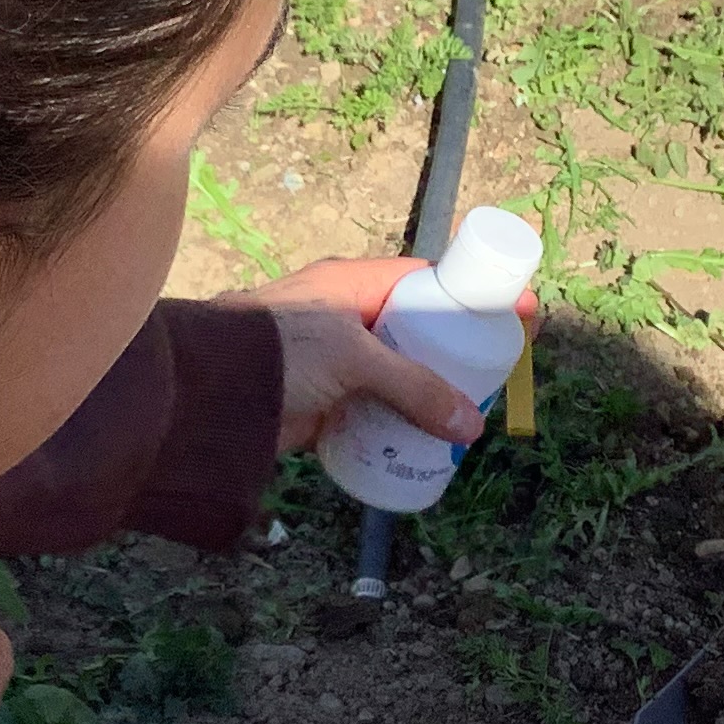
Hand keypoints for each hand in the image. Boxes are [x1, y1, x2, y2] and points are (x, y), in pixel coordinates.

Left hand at [236, 256, 535, 454]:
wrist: (206, 393)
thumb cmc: (280, 351)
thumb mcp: (355, 359)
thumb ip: (414, 387)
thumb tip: (472, 424)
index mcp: (356, 285)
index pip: (430, 281)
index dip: (474, 295)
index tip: (518, 311)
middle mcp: (349, 318)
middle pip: (421, 331)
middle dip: (460, 352)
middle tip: (503, 370)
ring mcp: (337, 363)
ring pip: (401, 375)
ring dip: (433, 394)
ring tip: (476, 412)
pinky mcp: (324, 405)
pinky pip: (376, 412)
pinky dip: (401, 425)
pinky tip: (430, 442)